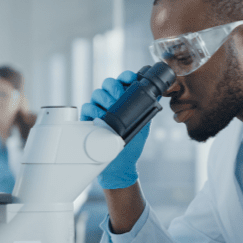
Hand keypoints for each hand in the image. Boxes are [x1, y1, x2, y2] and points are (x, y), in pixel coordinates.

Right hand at [81, 71, 149, 188]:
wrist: (119, 166)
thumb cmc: (131, 146)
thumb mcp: (143, 126)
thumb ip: (147, 110)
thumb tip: (156, 95)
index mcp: (124, 101)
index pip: (123, 81)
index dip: (126, 76)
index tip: (130, 78)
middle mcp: (110, 103)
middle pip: (108, 83)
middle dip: (114, 87)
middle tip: (119, 96)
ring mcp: (98, 110)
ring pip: (97, 93)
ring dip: (104, 98)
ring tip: (110, 109)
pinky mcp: (88, 120)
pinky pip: (86, 107)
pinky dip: (93, 110)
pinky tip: (100, 117)